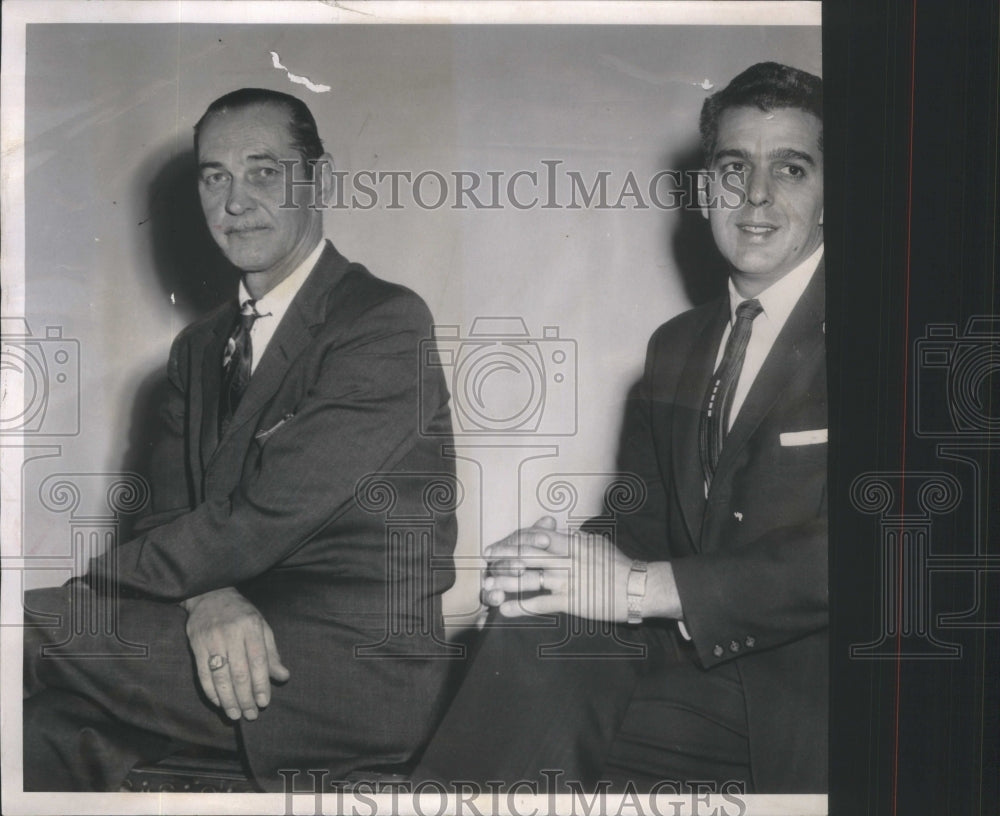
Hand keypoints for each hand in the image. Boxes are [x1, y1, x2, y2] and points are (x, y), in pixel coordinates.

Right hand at [182, 587, 289, 720]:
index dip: (261, 684)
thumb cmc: (242, 614)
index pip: (258, 660)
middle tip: (251, 715)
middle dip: (245, 698)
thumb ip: (271, 653)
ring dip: (228, 700)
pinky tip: (220, 703)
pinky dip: (211, 692)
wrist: (211, 595)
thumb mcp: (262, 626)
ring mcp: (212, 639)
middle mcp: (231, 633)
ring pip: (220, 677)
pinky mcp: (196, 645)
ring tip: (236, 715)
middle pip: (239, 672)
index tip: (264, 703)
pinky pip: (203, 674)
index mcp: (251, 626)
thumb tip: (283, 676)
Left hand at [482, 516, 633, 621]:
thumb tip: (556, 533)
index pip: (535, 537)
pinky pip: (540, 603)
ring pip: (529, 578)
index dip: (513, 541)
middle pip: (526, 554)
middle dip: (503, 557)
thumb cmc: (616, 564)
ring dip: (505, 583)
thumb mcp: (593, 543)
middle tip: (486, 561)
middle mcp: (565, 559)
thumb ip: (572, 539)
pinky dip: (520, 606)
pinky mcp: (571, 601)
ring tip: (488, 587)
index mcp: (570, 542)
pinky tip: (505, 610)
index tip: (498, 546)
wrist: (637, 586)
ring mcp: (567, 580)